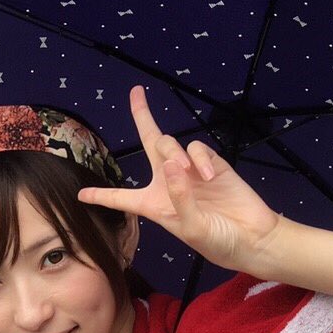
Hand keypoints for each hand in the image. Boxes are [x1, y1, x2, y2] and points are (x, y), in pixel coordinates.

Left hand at [79, 85, 283, 276]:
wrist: (251, 237)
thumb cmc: (217, 240)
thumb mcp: (191, 227)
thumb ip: (178, 197)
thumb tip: (170, 163)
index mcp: (154, 205)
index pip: (122, 198)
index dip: (101, 196)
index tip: (81, 195)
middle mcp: (168, 183)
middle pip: (151, 142)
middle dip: (143, 116)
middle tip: (136, 92)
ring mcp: (190, 171)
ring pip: (171, 145)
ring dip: (174, 154)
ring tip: (189, 174)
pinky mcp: (212, 164)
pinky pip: (196, 150)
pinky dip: (200, 161)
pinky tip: (208, 177)